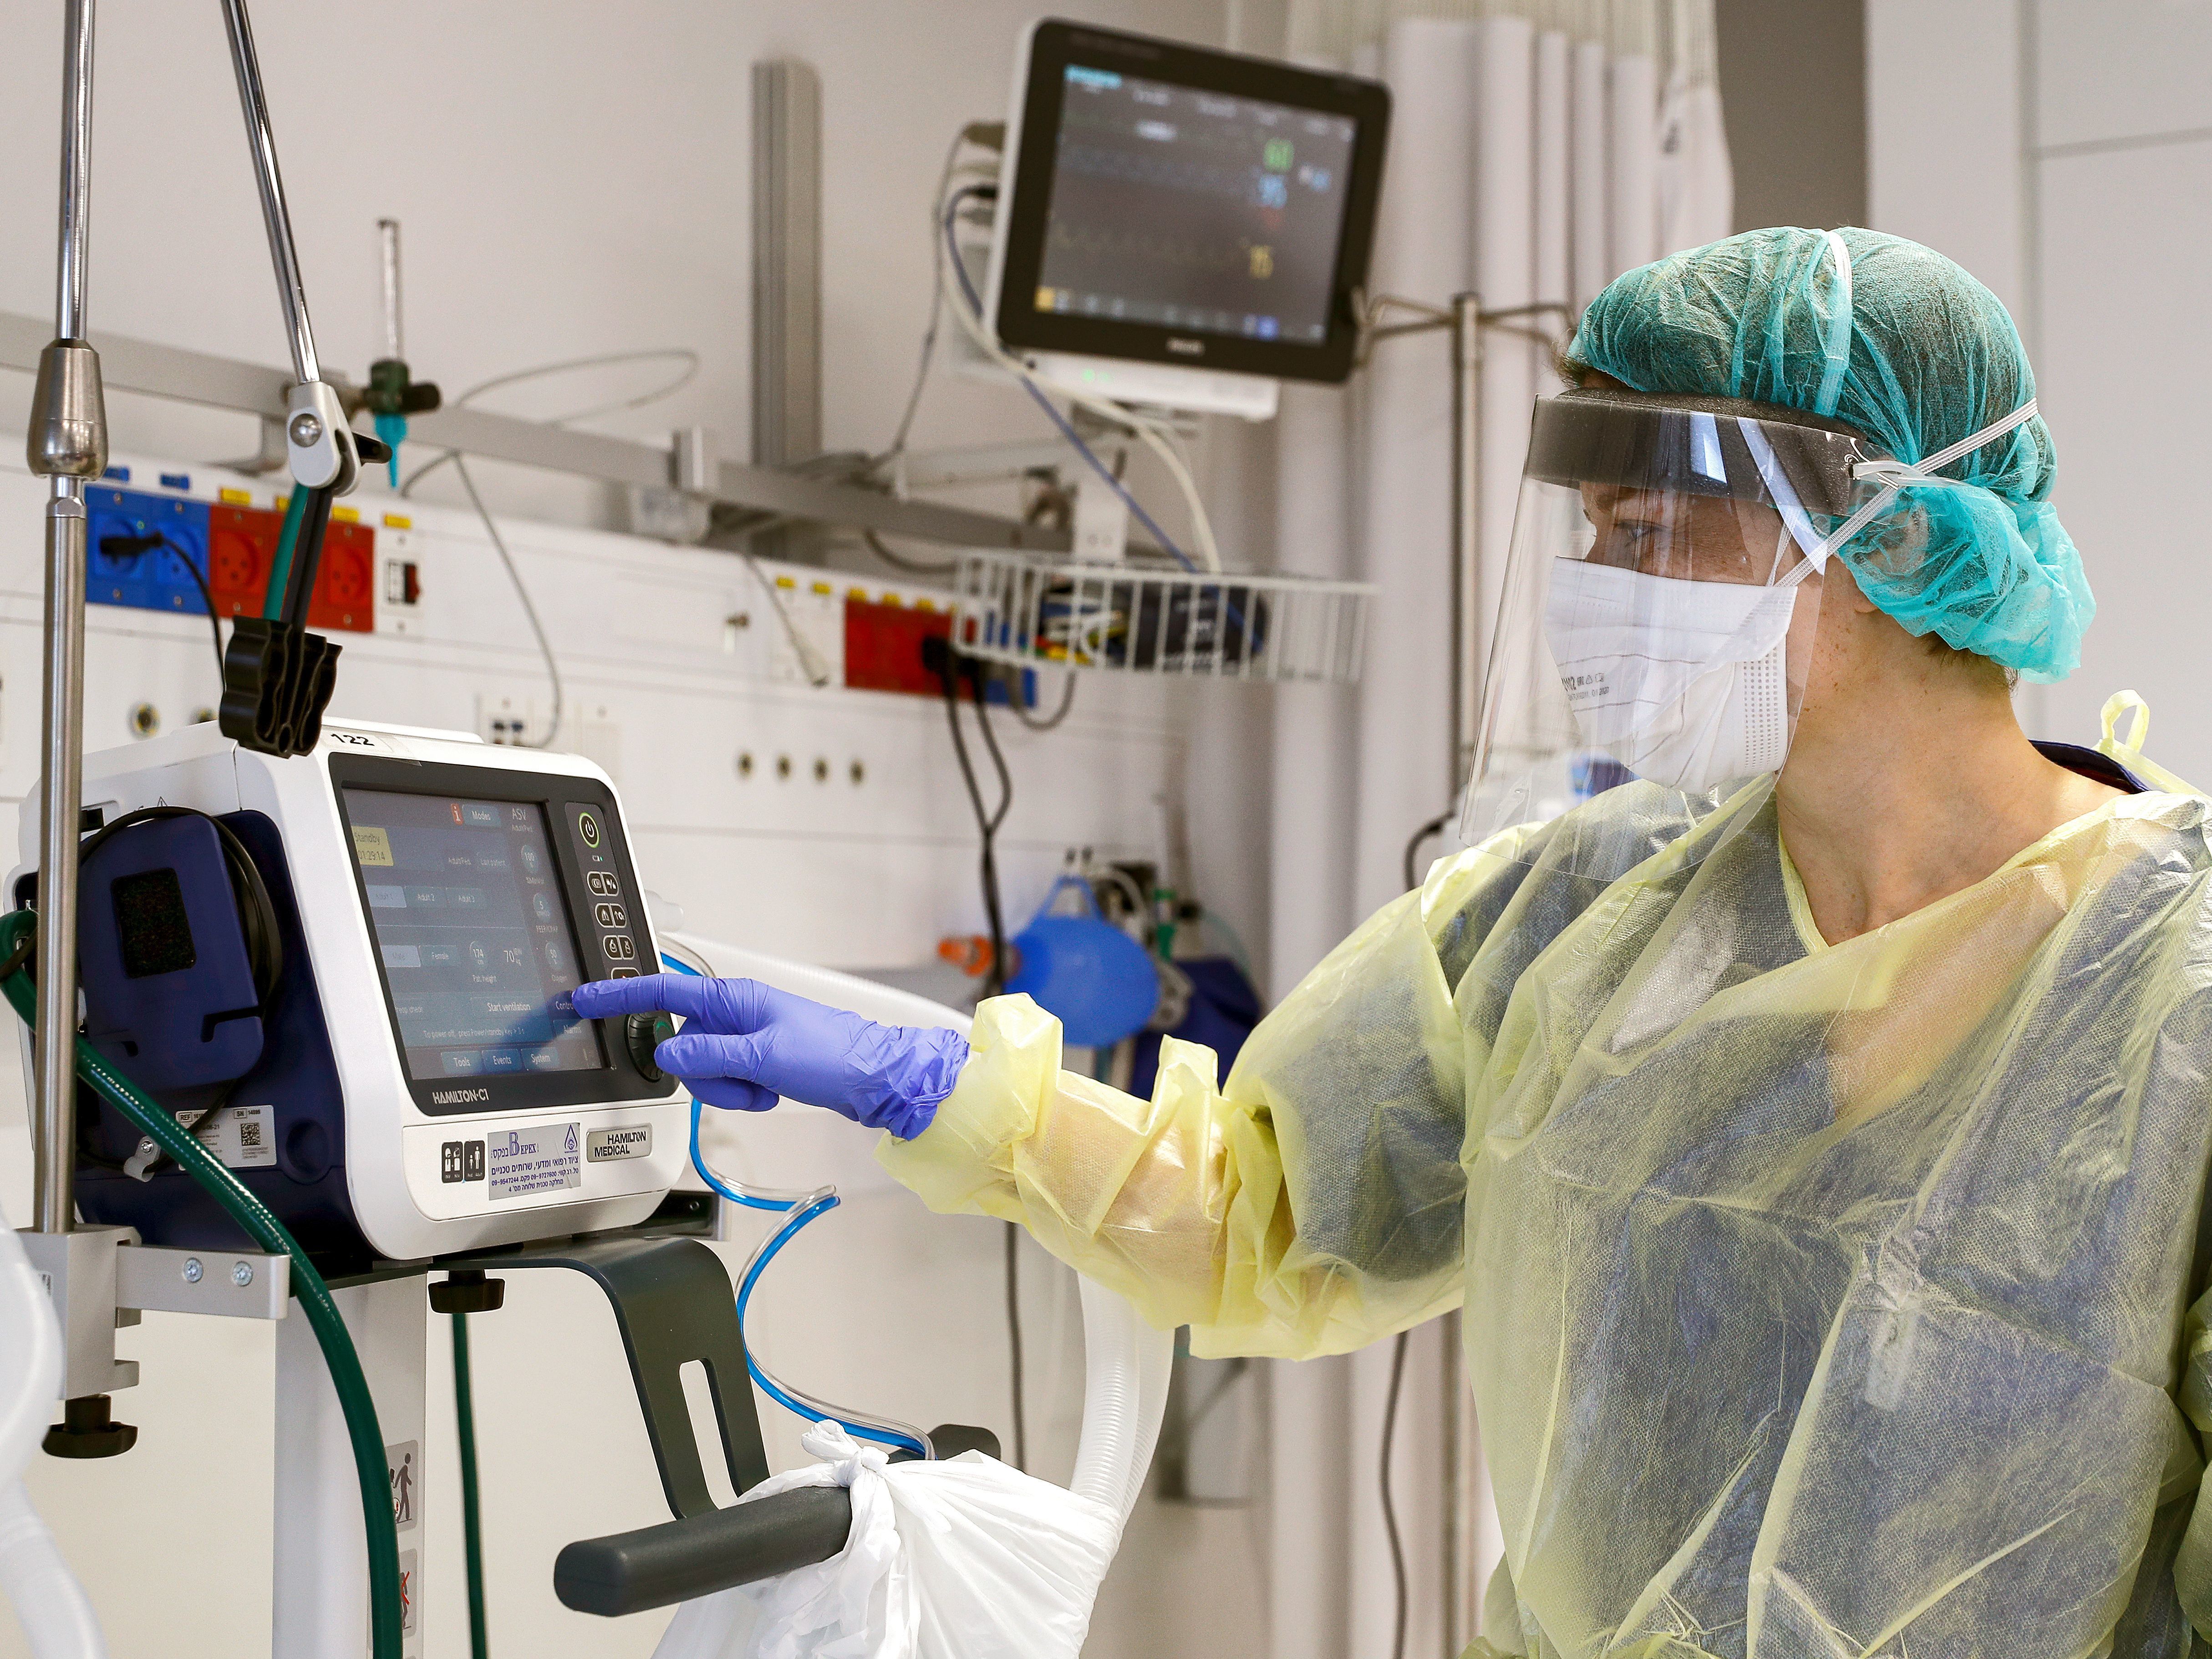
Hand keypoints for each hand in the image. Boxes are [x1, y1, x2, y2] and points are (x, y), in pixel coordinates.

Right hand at [570, 973, 967, 1139]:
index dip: (624, 996)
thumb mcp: (766, 1057)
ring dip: (729, 1089)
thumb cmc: (834, 1057)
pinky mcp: (758, 1062)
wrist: (877, 1079)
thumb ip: (711, 1056)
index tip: (588, 999)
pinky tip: (772, 1092)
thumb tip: (667, 1055)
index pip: (666, 994)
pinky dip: (744, 1094)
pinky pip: (727, 1082)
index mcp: (736, 999)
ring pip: (703, 1069)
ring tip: (766, 1088)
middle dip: (706, 1073)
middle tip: (745, 1082)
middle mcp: (738, 1015)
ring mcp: (747, 1039)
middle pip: (683, 1044)